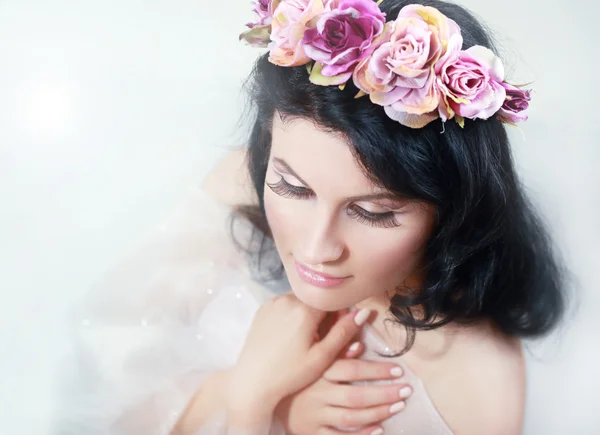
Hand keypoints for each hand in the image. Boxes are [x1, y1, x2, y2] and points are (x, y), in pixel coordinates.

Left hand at [227, 292, 370, 418]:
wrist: (252, 382)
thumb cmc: (290, 374)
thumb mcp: (322, 357)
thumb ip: (344, 332)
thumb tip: (363, 311)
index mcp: (303, 309)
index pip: (332, 300)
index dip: (339, 314)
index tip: (337, 332)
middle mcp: (286, 299)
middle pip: (316, 299)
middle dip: (323, 315)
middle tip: (322, 339)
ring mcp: (272, 303)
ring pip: (301, 301)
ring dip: (308, 314)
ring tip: (306, 339)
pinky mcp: (262, 309)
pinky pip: (285, 305)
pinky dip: (292, 315)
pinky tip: (291, 336)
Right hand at [275, 343, 412, 434]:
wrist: (266, 399)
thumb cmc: (296, 374)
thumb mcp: (313, 356)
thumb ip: (336, 343)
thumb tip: (359, 328)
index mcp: (317, 372)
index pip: (351, 370)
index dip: (376, 369)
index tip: (398, 369)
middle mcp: (316, 394)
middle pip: (355, 396)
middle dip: (384, 393)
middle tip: (406, 389)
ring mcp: (315, 416)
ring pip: (351, 417)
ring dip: (378, 412)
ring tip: (398, 405)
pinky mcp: (312, 432)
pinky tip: (379, 429)